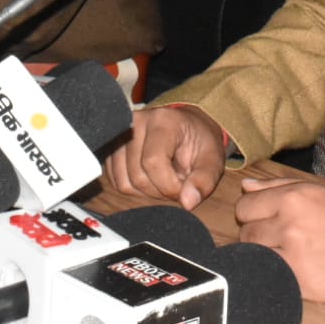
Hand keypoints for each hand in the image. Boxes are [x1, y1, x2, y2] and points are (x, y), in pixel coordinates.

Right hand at [102, 104, 225, 209]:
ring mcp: (119, 135)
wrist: (188, 128)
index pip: (153, 162)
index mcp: (162, 120)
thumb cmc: (200, 141)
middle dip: (160, 190)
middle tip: (177, 182)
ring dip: (147, 191)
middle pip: (137, 176)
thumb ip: (204, 180)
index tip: (184, 187)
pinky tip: (151, 177)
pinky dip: (135, 188)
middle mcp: (136, 122)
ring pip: (124, 182)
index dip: (168, 185)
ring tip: (165, 178)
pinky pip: (117, 182)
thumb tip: (187, 202)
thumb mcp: (213, 159)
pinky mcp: (111, 149)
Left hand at [236, 176, 324, 302]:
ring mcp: (296, 257)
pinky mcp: (305, 284)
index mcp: (294, 197)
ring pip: (255, 259)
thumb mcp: (321, 189)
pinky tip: (297, 270)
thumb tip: (245, 185)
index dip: (253, 214)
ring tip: (288, 255)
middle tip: (280, 239)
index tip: (267, 219)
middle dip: (258, 236)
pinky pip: (273, 279)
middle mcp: (290, 224)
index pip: (245, 207)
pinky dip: (279, 276)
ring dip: (265, 257)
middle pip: (246, 234)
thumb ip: (278, 186)